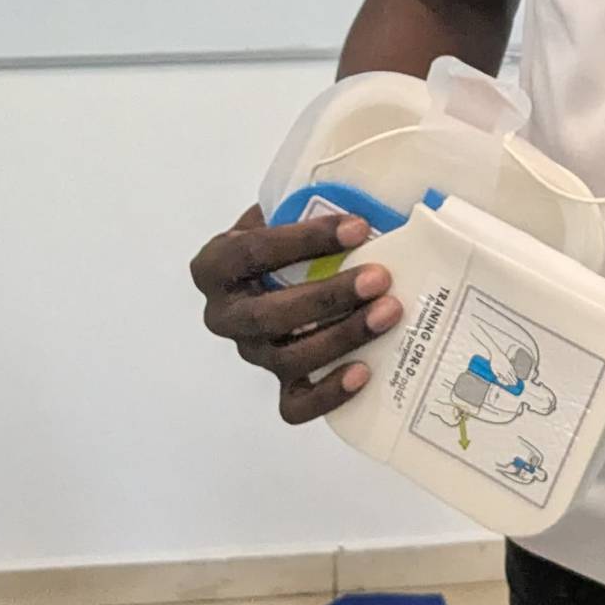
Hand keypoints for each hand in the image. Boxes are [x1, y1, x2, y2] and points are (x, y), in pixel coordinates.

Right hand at [189, 207, 403, 425]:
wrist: (276, 273)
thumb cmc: (285, 240)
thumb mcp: (284, 212)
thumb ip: (307, 204)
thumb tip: (370, 200)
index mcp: (216, 266)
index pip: (254, 253)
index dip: (307, 240)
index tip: (358, 227)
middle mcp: (225, 315)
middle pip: (269, 315)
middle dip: (328, 297)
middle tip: (380, 277)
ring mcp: (251, 353)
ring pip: (287, 358)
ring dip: (342, 336)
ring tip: (389, 313)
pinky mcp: (277, 384)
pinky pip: (295, 405)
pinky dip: (328, 394)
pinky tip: (364, 372)